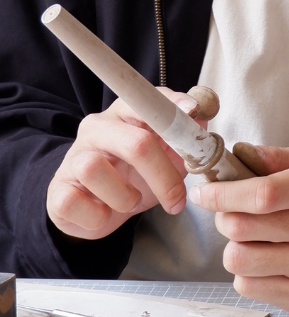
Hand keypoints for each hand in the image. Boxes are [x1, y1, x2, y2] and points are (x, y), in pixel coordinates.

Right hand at [46, 89, 203, 239]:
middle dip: (163, 176)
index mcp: (125, 114)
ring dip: (124, 196)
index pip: (147, 100)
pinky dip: (97, 215)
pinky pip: (74, 202)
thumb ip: (186, 133)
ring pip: (95, 170)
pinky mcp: (57, 190)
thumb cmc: (137, 175)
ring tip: (130, 201)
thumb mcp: (167, 154)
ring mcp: (74, 157)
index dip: (173, 106)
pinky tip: (104, 213)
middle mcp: (96, 128)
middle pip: (135, 143)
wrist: (100, 209)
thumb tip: (204, 113)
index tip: (193, 113)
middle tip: (177, 199)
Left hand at [189, 147, 288, 313]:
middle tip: (232, 214)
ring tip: (251, 241)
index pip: (261, 194)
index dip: (223, 193)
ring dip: (234, 248)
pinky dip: (247, 274)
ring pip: (238, 260)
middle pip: (240, 227)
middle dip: (224, 218)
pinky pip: (248, 287)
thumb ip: (275, 159)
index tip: (204, 192)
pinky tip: (266, 263)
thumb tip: (237, 154)